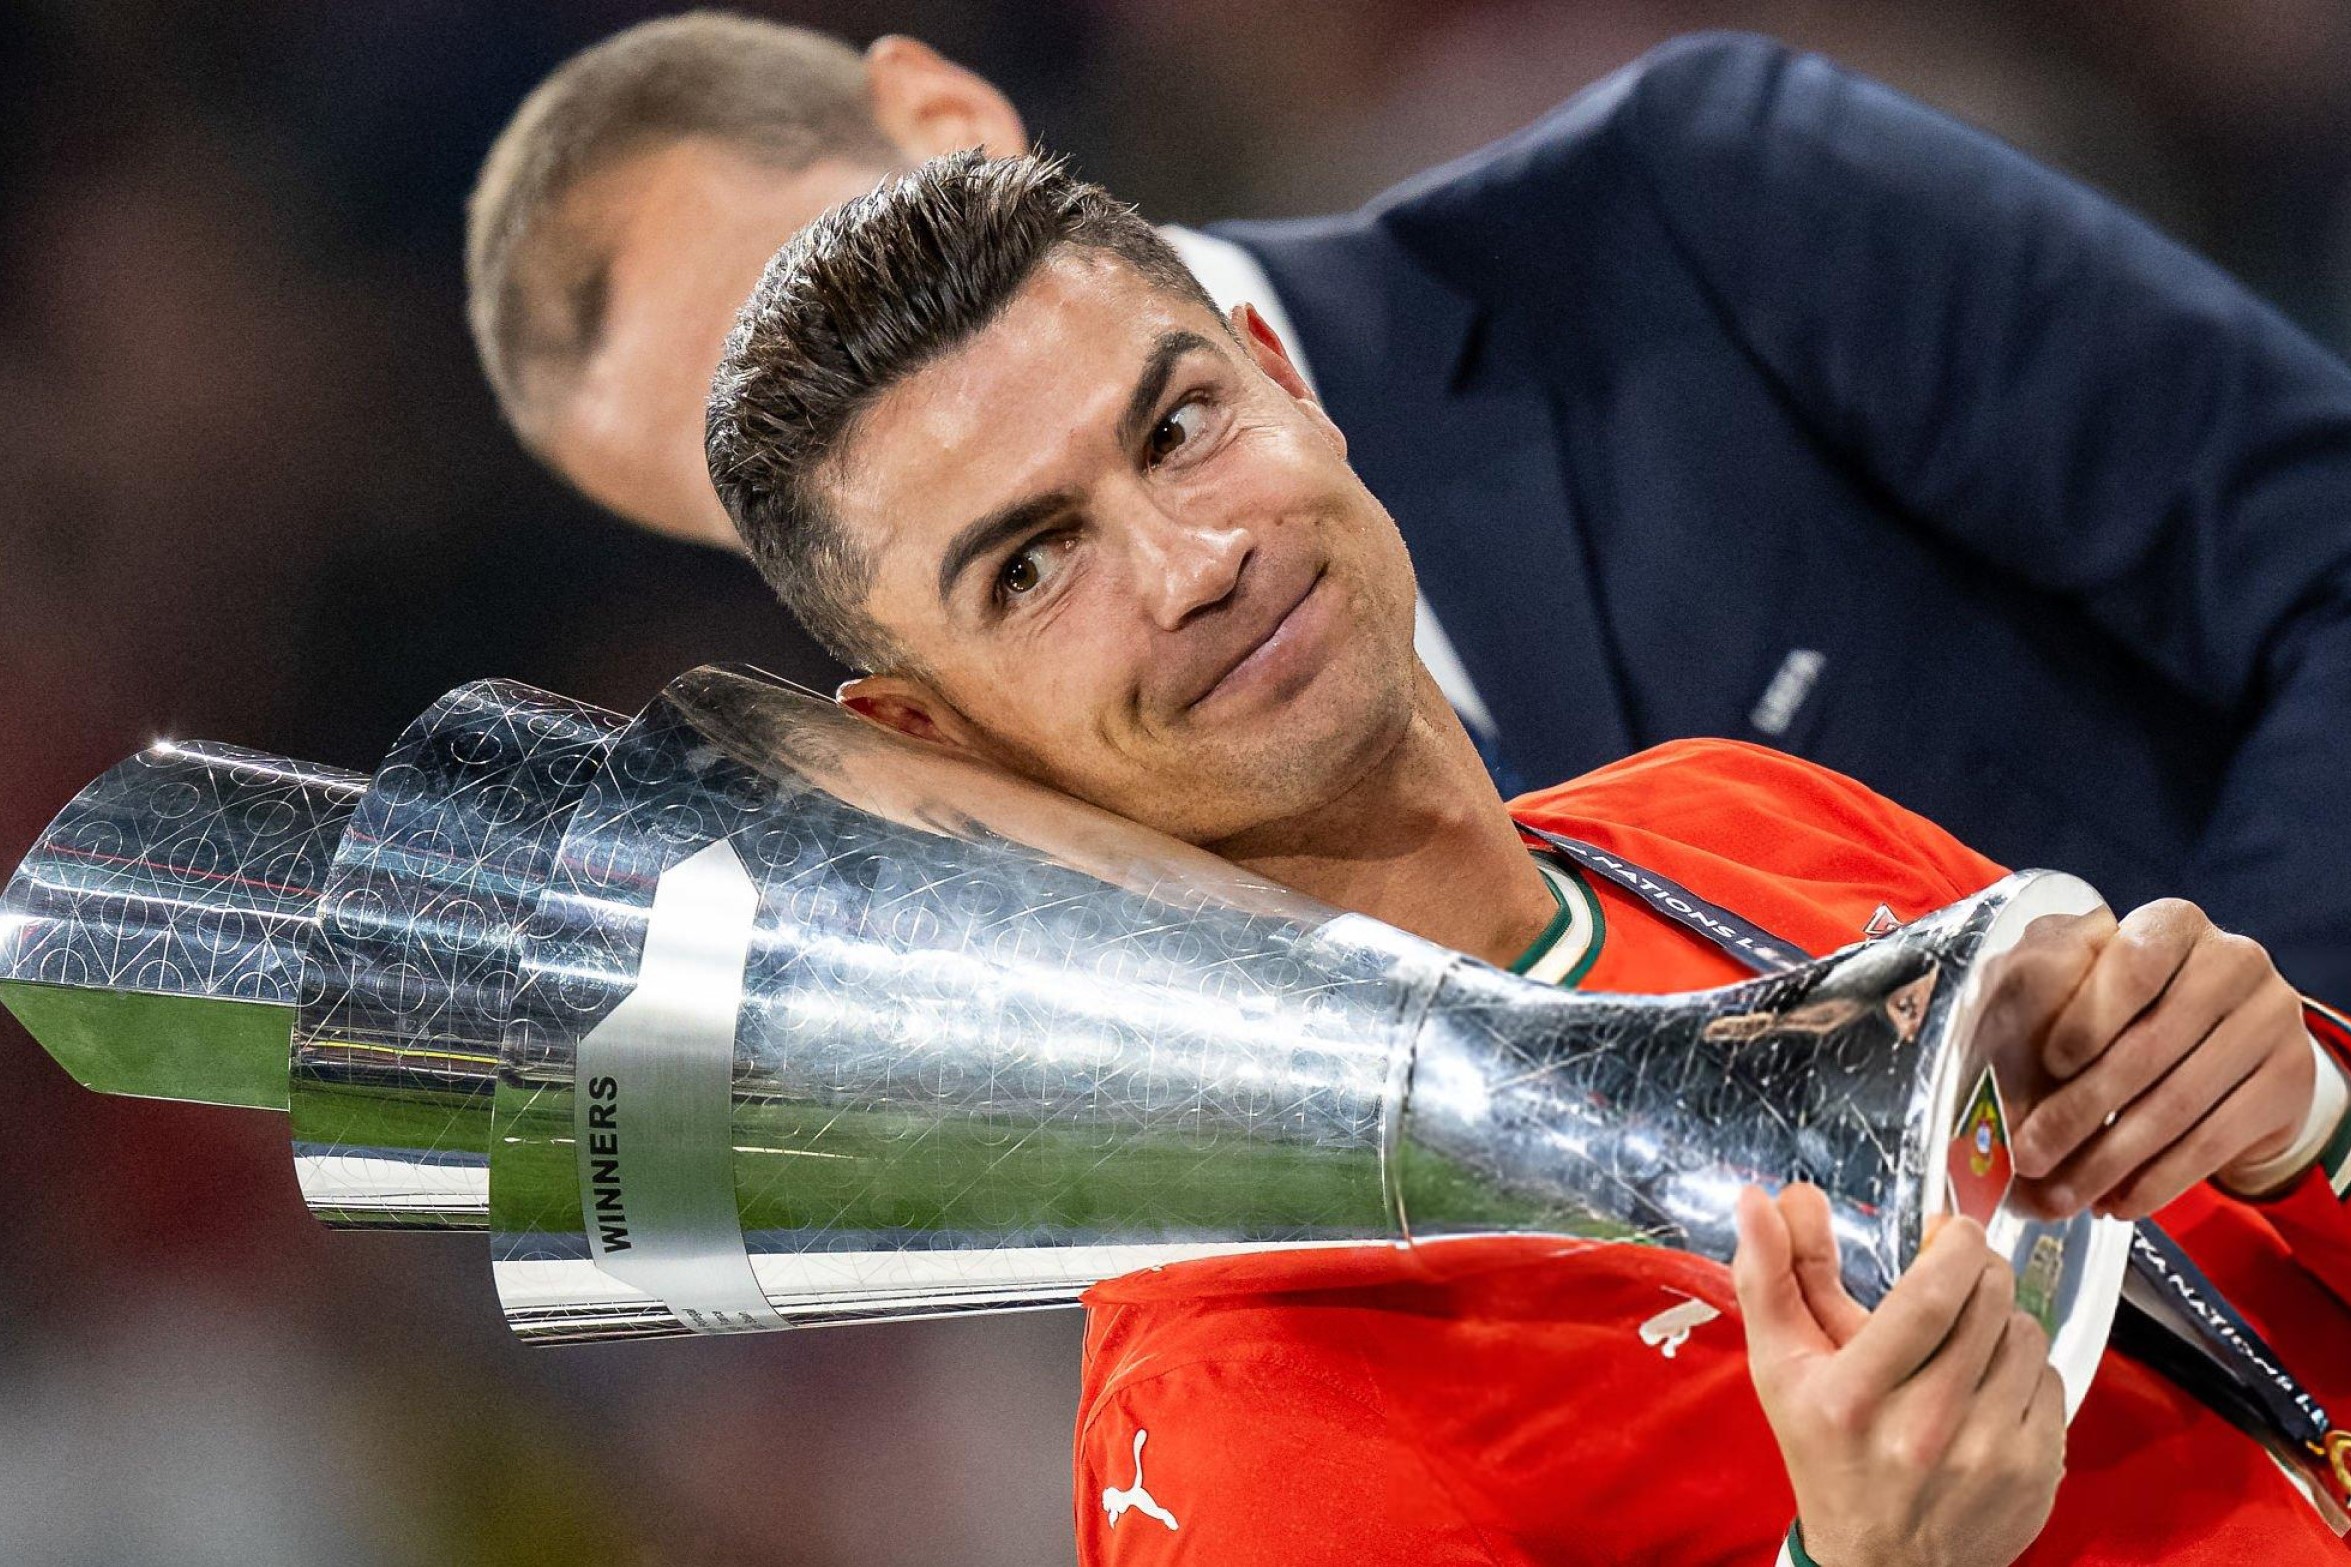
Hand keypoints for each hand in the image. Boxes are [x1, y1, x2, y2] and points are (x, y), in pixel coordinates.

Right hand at [1733, 1185, 2064, 1566]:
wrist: (1883, 1564)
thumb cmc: (1825, 1454)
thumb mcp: (1779, 1368)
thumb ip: (1770, 1277)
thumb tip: (1764, 1199)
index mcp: (1854, 1398)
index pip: (1930, 1297)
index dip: (1954, 1244)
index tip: (1948, 1229)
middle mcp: (1925, 1429)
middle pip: (1988, 1302)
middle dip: (1978, 1267)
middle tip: (1956, 1269)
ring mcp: (1988, 1455)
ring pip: (2025, 1334)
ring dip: (2000, 1316)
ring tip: (1967, 1333)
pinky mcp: (2036, 1472)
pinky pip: (2050, 1380)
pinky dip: (2023, 1367)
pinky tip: (1987, 1383)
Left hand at [1993, 900, 2315, 1217]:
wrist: (2230, 1044)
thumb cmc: (2129, 1013)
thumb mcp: (2082, 997)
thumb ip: (2042, 1022)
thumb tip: (1999, 1107)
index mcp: (2171, 925)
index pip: (2133, 964)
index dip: (2091, 1014)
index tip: (2050, 1062)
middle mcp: (2232, 961)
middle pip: (2147, 1047)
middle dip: (2077, 1111)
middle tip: (2029, 1159)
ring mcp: (2269, 1018)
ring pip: (2177, 1103)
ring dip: (2109, 1160)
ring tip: (2061, 1195)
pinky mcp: (2288, 1079)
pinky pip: (2212, 1141)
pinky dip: (2157, 1179)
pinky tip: (2116, 1202)